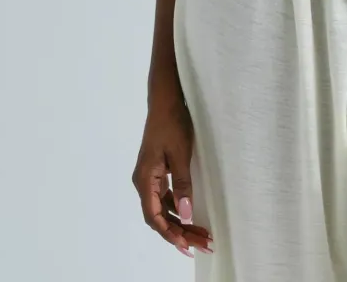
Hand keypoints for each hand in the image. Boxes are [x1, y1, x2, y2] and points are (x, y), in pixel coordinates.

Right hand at [132, 95, 213, 258]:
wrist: (165, 99)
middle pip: (159, 216)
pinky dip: (178, 208)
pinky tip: (191, 214)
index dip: (170, 234)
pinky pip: (165, 197)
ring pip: (163, 207)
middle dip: (179, 232)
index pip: (154, 217)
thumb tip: (185, 215)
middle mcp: (143, 181)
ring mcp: (150, 176)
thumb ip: (182, 185)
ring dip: (180, 221)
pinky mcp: (157, 170)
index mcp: (144, 180)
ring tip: (201, 234)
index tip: (187, 247)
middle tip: (203, 243)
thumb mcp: (180, 154)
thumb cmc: (172, 123)